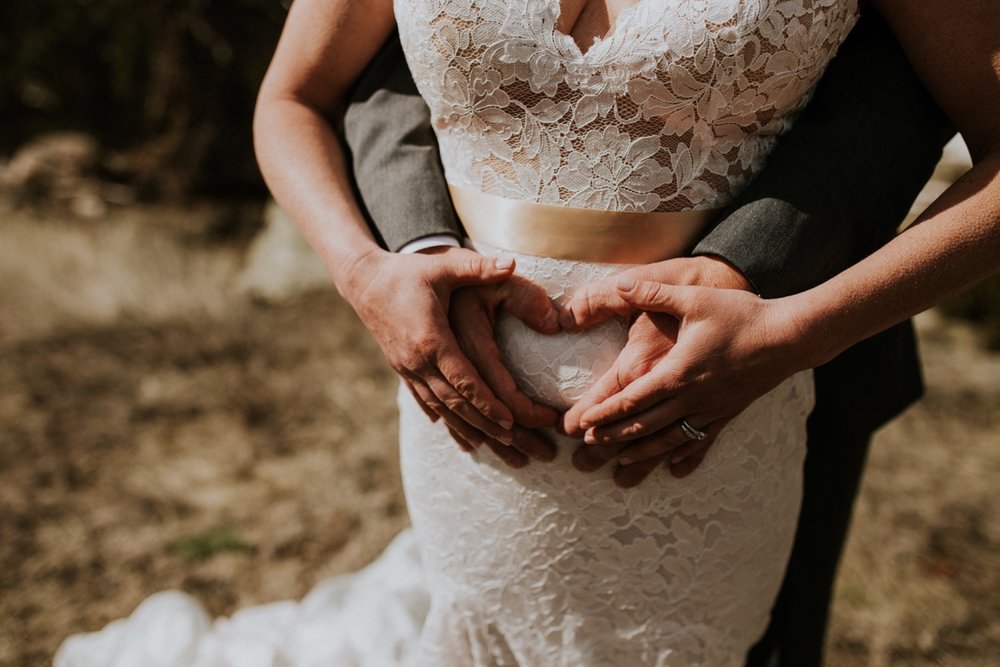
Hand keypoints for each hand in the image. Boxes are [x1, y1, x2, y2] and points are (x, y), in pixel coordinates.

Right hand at [340, 245, 558, 465]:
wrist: (364, 281)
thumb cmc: (408, 271)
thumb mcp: (444, 266)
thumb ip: (478, 267)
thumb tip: (512, 263)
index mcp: (432, 339)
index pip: (464, 379)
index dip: (488, 402)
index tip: (512, 421)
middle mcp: (418, 361)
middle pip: (456, 403)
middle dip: (486, 425)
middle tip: (515, 443)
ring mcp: (408, 369)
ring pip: (441, 409)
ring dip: (469, 430)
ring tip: (496, 447)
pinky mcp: (403, 371)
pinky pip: (427, 403)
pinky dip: (447, 422)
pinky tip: (462, 439)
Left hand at [564, 274, 807, 485]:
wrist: (788, 337)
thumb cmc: (740, 316)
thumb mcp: (693, 298)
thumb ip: (653, 293)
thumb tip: (622, 284)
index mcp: (676, 373)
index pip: (631, 400)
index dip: (605, 413)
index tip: (582, 424)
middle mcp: (691, 398)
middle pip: (644, 426)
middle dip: (614, 437)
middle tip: (589, 448)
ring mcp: (711, 410)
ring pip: (670, 440)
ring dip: (643, 452)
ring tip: (622, 462)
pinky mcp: (728, 413)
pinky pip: (702, 441)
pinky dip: (684, 456)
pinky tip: (675, 468)